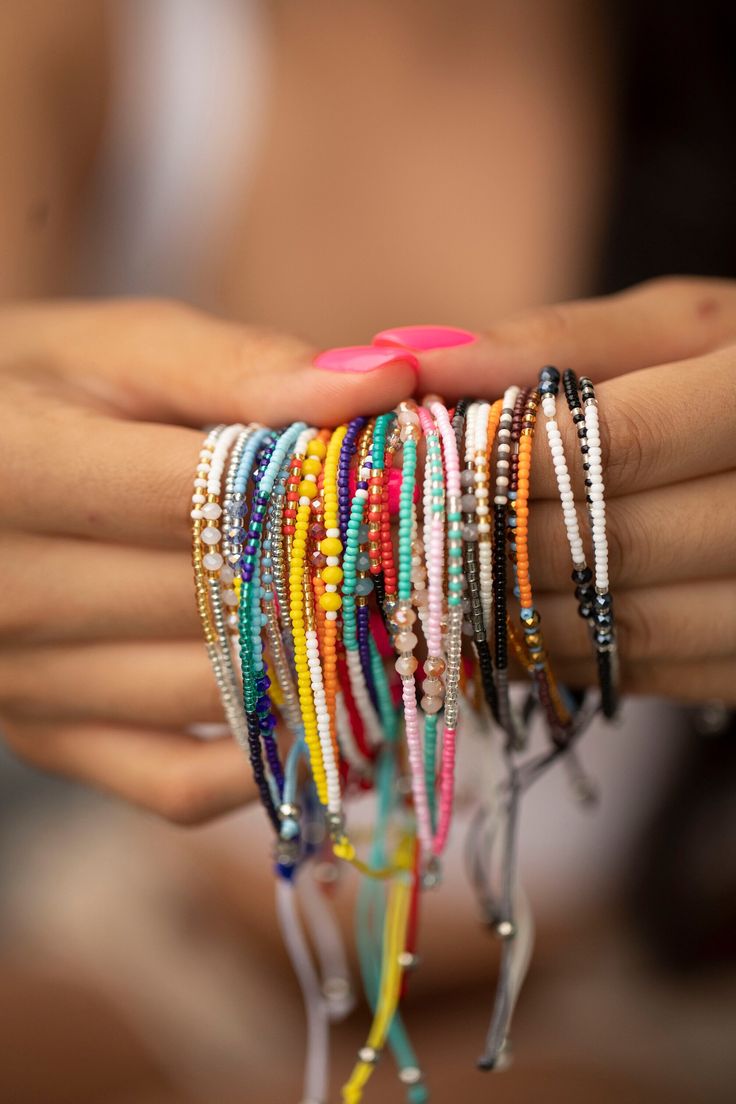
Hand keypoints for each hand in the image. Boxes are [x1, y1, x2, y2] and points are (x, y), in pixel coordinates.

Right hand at [0, 299, 416, 820]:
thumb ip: (244, 369)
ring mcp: (25, 685)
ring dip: (334, 666)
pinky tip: (335, 713)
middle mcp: (7, 593)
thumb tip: (386, 384)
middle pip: (232, 603)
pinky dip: (275, 761)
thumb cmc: (43, 390)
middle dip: (351, 576)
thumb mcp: (122, 349)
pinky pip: (183, 786)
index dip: (337, 492)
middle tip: (437, 553)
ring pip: (227, 696)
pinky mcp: (50, 742)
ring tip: (404, 620)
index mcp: (13, 469)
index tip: (424, 478)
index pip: (218, 497)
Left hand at [414, 277, 735, 703]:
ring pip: (618, 627)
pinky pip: (640, 674)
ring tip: (439, 585)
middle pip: (608, 545)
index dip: (506, 458)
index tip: (424, 461)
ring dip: (511, 613)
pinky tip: (504, 630)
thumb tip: (402, 359)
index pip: (614, 442)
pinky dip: (556, 656)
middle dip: (494, 541)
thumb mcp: (682, 328)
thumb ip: (556, 342)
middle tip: (413, 531)